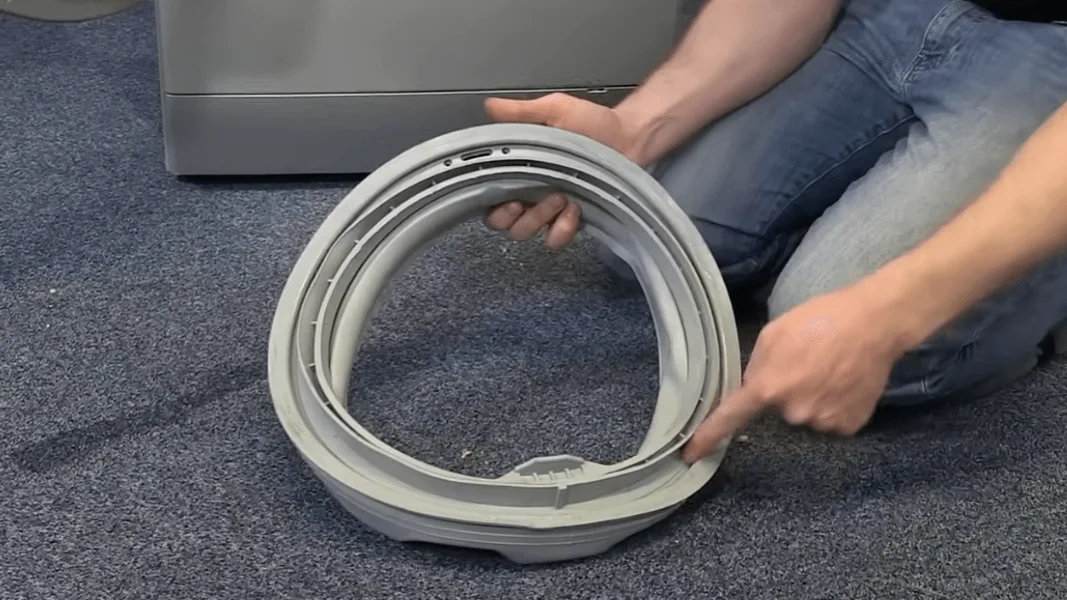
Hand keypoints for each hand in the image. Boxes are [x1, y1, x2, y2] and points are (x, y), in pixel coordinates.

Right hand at [482, 93, 641, 248]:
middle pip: (503, 222)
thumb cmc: (593, 123)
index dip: (488, 201)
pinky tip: (574, 209)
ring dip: (537, 219)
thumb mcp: (554, 110)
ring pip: (525, 232)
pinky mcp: (570, 221)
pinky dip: (561, 229)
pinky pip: (555, 239)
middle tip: (527, 199)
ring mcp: (549, 210)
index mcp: (519, 168)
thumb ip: (520, 112)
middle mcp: (529, 193)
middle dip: (510, 216)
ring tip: (559, 196)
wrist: (629, 136)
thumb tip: (491, 106)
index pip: (489, 196)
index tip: (501, 193)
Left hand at [682, 285, 907, 462]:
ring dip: (811, 398)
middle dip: (785, 391)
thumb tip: (750, 388)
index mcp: (769, 387)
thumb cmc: (821, 320)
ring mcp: (824, 422)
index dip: (709, 437)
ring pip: (805, 416)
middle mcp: (794, 412)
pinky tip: (843, 381)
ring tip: (828, 369)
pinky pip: (830, 420)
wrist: (874, 323)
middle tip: (805, 364)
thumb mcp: (774, 334)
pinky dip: (834, 405)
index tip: (691, 455)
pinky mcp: (849, 426)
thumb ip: (756, 367)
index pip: (731, 418)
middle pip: (778, 410)